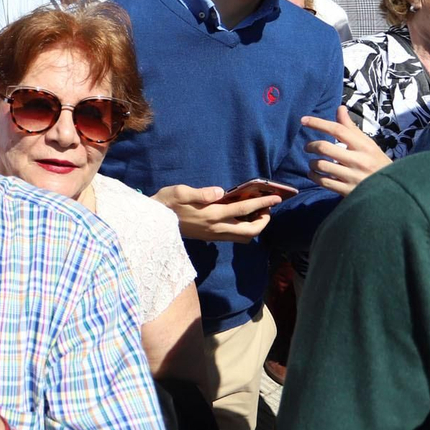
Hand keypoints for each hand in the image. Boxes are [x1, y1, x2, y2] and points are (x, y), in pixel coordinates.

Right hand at [153, 183, 272, 242]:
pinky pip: (234, 237)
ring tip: (257, 212)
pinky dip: (244, 229)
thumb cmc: (165, 203)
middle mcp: (216, 228)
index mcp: (211, 215)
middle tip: (267, 208)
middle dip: (264, 221)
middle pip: (250, 231)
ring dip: (255, 227)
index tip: (276, 198)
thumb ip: (201, 193)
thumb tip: (221, 192)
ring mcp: (213, 235)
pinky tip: (241, 217)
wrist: (153, 223)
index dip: (263, 203)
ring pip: (243, 237)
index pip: (244, 210)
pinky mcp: (210, 237)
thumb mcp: (179, 192)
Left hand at [302, 107, 391, 196]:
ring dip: (311, 163)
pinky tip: (314, 174)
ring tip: (313, 162)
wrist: (393, 189)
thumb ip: (351, 128)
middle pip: (324, 147)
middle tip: (307, 147)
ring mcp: (353, 177)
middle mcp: (358, 161)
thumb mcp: (368, 144)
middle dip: (310, 146)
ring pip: (321, 165)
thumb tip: (340, 108)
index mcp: (364, 146)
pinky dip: (314, 176)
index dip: (318, 123)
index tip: (303, 120)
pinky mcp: (348, 191)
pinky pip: (323, 182)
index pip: (338, 130)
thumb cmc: (377, 163)